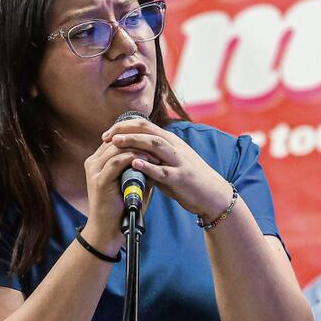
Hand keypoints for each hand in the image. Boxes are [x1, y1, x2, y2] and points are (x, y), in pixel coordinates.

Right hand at [82, 140, 160, 254]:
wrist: (109, 230)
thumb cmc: (123, 206)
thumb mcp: (134, 181)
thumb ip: (140, 166)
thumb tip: (158, 154)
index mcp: (99, 160)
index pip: (118, 139)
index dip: (137, 137)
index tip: (157, 140)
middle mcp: (93, 162)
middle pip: (117, 139)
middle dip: (139, 139)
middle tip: (159, 143)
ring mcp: (94, 170)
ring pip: (117, 147)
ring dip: (139, 147)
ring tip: (157, 152)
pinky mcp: (99, 180)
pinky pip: (117, 161)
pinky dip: (134, 158)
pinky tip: (148, 160)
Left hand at [103, 119, 231, 217]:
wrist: (214, 195)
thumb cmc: (190, 180)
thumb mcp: (171, 163)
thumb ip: (153, 158)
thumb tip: (130, 156)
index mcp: (172, 142)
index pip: (145, 125)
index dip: (124, 126)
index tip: (108, 134)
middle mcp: (176, 147)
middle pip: (148, 130)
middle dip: (125, 130)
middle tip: (106, 136)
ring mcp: (179, 162)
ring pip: (155, 145)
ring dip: (134, 141)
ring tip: (116, 142)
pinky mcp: (181, 178)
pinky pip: (163, 170)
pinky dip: (148, 166)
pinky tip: (134, 164)